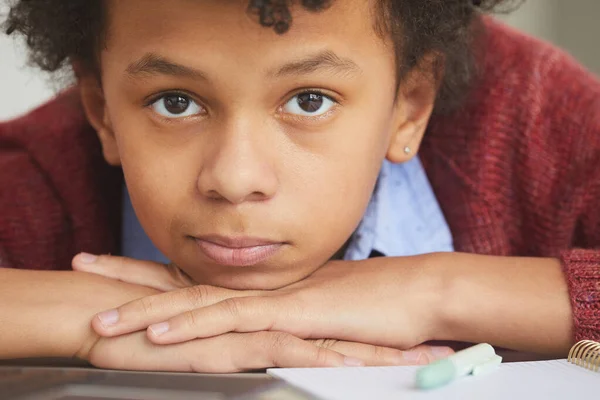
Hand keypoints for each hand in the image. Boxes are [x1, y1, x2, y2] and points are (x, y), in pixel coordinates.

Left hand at [73, 253, 451, 365]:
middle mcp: (262, 287)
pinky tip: (159, 334)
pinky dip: (193, 324)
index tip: (118, 273)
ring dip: (146, 309)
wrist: (421, 295)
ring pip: (198, 301)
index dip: (155, 275)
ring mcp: (274, 298)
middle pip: (184, 281)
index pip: (199, 279)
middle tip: (82, 266)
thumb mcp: (326, 316)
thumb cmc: (380, 307)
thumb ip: (295, 320)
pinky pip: (233, 320)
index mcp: (265, 288)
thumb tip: (278, 326)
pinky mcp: (291, 314)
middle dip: (129, 278)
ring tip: (100, 319)